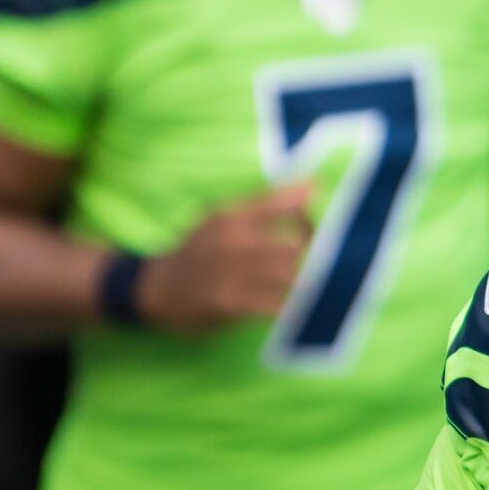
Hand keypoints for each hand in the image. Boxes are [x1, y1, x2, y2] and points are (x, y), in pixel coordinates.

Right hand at [136, 181, 314, 332]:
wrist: (155, 287)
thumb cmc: (201, 248)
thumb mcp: (225, 216)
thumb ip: (269, 203)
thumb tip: (313, 185)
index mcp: (232, 215)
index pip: (284, 205)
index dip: (312, 216)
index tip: (328, 224)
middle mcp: (231, 241)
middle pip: (295, 245)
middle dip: (319, 254)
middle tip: (333, 262)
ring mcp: (230, 273)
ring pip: (288, 275)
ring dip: (309, 280)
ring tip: (321, 282)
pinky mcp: (230, 303)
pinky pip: (273, 305)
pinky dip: (291, 304)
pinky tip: (299, 303)